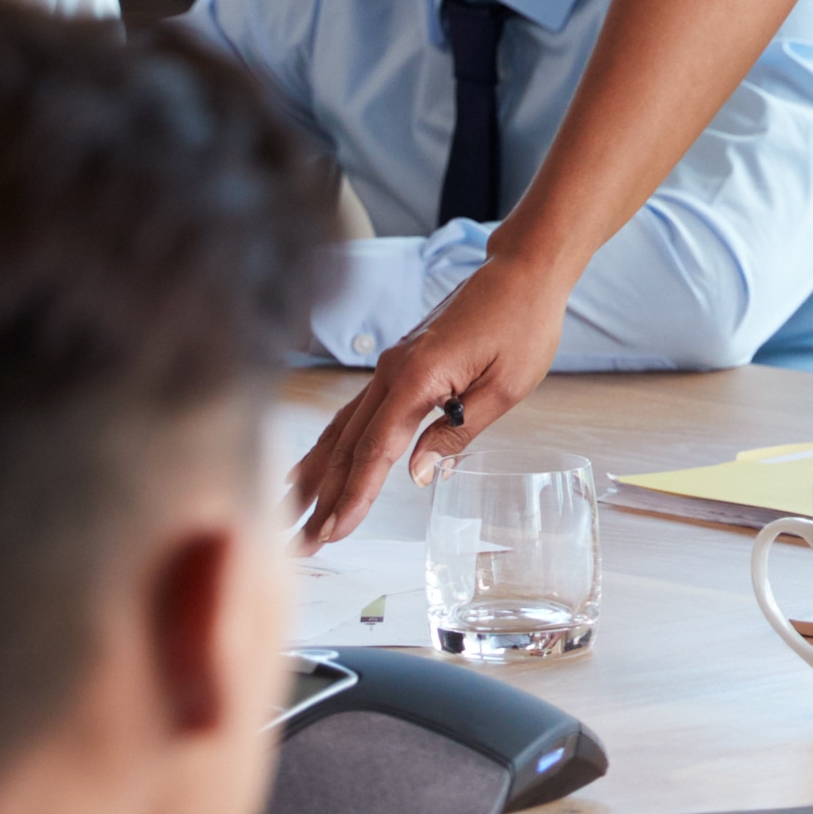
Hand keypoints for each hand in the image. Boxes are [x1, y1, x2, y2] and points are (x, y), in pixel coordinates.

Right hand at [289, 253, 573, 543]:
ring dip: (317, 472)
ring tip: (290, 510)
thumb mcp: (504, 387)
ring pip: (343, 427)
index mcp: (416, 377)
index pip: (375, 450)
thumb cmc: (522, 324)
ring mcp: (390, 366)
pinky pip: (355, 410)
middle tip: (301, 541)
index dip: (353, 495)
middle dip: (322, 496)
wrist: (522, 272)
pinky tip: (316, 463)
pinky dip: (332, 442)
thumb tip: (417, 474)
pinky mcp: (398, 365)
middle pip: (347, 444)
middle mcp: (392, 371)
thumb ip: (456, 434)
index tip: (334, 531)